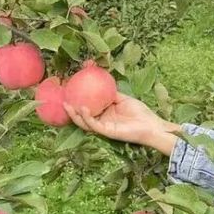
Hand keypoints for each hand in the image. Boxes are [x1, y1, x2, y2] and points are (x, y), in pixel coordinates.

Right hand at [64, 93, 178, 152]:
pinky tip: (83, 109)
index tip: (70, 92)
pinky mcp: (107, 132)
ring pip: (85, 123)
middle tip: (62, 100)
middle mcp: (102, 121)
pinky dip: (87, 117)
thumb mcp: (124, 99)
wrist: (151, 125)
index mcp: (105, 114)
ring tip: (67, 105)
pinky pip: (94, 125)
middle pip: (82, 117)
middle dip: (71, 111)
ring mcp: (104, 127)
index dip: (78, 101)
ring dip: (75, 115)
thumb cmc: (140, 113)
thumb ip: (112, 93)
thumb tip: (102, 82)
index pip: (88, 108)